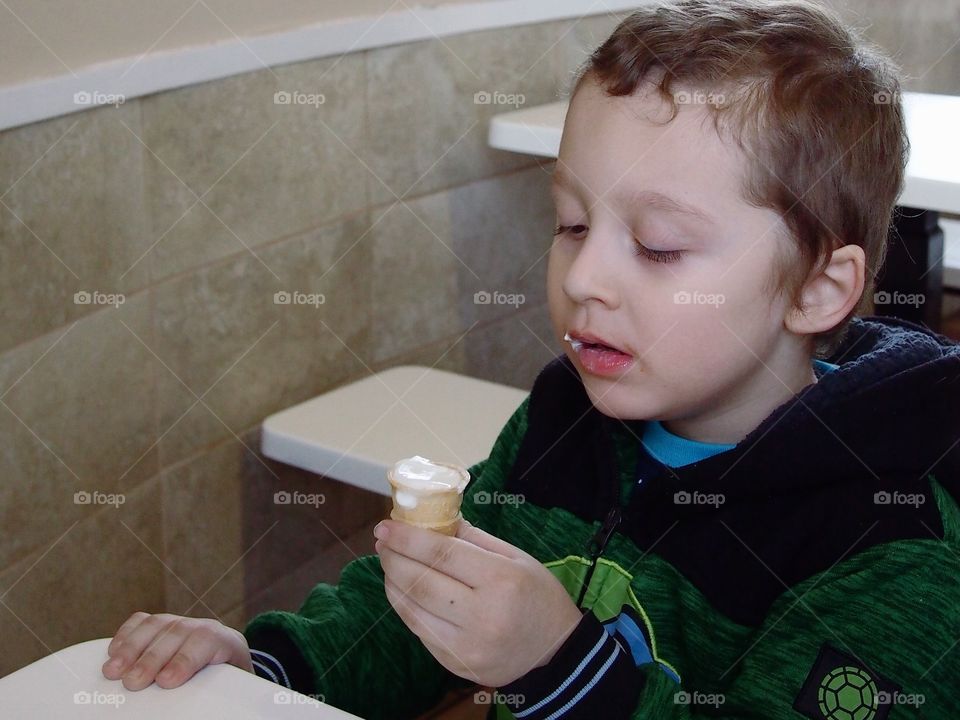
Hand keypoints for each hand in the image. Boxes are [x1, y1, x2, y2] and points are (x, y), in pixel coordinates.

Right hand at [101, 612, 252, 689]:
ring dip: (131, 648)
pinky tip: (113, 652)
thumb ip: (212, 696)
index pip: (207, 641)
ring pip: (156, 625)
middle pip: (176, 633)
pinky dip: (125, 635)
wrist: (226, 664)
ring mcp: (179, 623)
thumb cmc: (223, 682)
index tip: (166, 681)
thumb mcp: (226, 689)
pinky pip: (141, 621)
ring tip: (113, 671)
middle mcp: (201, 628)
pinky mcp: (160, 624)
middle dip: (151, 659)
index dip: (185, 659)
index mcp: (225, 642)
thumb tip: (189, 711)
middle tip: (132, 682)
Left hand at [374, 519, 583, 686]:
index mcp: (501, 580)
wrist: (555, 651)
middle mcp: (483, 615)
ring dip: (393, 583)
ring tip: (388, 563)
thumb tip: (435, 520)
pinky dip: (405, 607)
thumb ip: (474, 538)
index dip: (408, 538)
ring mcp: (467, 645)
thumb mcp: (517, 557)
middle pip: (421, 582)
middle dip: (393, 558)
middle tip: (382, 541)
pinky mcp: (457, 664)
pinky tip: (402, 590)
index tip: (386, 526)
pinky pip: (421, 631)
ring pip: (413, 610)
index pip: (442, 554)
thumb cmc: (538, 595)